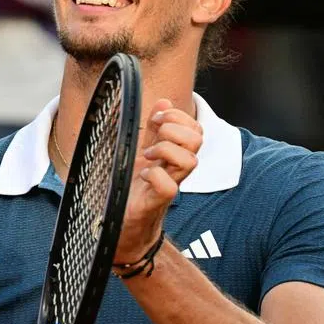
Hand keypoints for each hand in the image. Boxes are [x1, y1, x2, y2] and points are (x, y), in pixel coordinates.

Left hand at [116, 99, 201, 263]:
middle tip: (153, 138)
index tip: (156, 118)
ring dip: (165, 151)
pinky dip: (154, 176)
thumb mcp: (143, 150)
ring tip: (147, 156)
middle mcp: (177, 168)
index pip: (195, 128)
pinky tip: (142, 175)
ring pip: (191, 161)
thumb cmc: (135, 187)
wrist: (125, 223)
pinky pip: (169, 186)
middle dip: (173, 129)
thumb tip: (164, 100)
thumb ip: (154, 128)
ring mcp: (171, 184)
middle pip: (198, 140)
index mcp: (175, 153)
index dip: (178, 115)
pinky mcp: (158, 201)